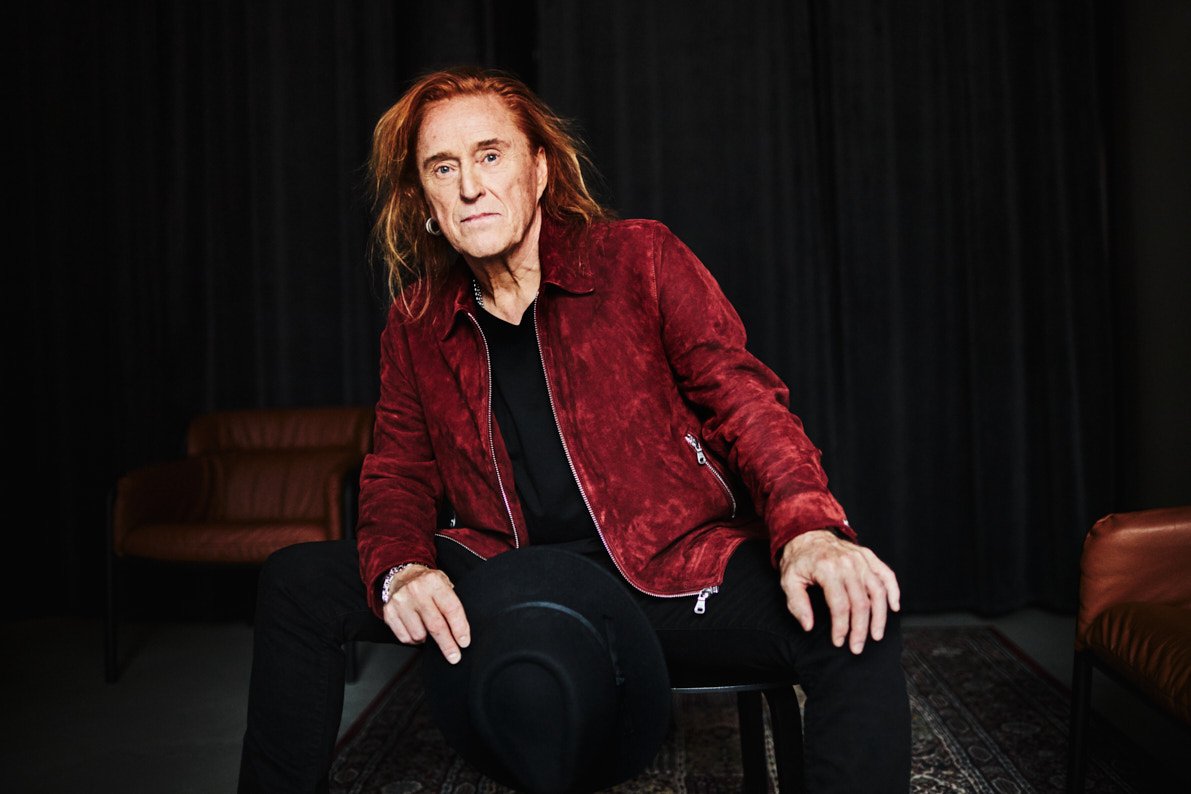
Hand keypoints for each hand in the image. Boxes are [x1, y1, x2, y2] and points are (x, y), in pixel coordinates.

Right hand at [382, 565, 470, 663]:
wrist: (402, 575)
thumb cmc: (427, 584)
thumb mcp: (443, 583)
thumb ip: (451, 603)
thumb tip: (461, 632)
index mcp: (434, 582)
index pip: (451, 609)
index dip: (460, 628)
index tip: (464, 642)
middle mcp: (416, 591)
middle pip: (436, 626)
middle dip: (447, 644)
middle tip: (454, 656)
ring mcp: (401, 602)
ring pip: (419, 635)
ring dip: (427, 639)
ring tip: (428, 629)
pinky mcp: (389, 612)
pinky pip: (404, 637)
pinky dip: (413, 639)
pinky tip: (416, 629)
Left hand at [779, 529, 900, 653]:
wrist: (807, 535)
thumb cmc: (799, 560)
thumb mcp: (789, 580)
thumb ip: (797, 604)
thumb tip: (808, 626)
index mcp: (827, 569)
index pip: (840, 605)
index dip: (841, 627)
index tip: (838, 641)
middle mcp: (847, 563)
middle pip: (861, 602)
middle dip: (860, 629)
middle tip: (857, 647)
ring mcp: (860, 559)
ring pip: (878, 591)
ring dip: (879, 616)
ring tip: (876, 635)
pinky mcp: (868, 557)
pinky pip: (886, 574)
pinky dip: (893, 591)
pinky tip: (893, 607)